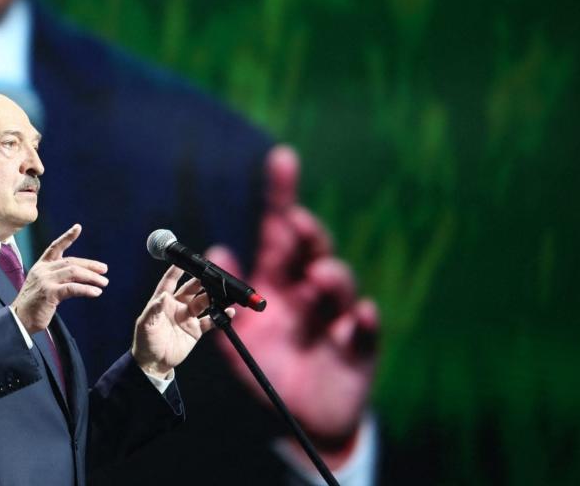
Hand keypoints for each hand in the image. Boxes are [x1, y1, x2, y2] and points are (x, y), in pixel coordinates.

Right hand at [11, 224, 107, 333]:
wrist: (19, 320)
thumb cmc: (33, 305)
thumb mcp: (43, 285)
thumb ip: (57, 277)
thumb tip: (80, 276)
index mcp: (40, 266)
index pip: (55, 247)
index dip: (67, 237)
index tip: (78, 227)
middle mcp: (42, 270)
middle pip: (70, 262)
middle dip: (90, 265)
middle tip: (104, 270)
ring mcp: (45, 280)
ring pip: (73, 272)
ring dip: (91, 277)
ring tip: (104, 283)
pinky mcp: (49, 293)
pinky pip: (72, 288)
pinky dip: (86, 289)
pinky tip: (96, 292)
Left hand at [131, 265, 231, 378]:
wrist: (154, 363)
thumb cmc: (145, 342)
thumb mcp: (146, 325)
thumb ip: (154, 310)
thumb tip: (163, 296)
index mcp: (162, 302)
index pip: (169, 282)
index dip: (175, 271)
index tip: (182, 261)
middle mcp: (176, 306)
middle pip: (190, 289)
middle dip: (200, 282)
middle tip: (210, 277)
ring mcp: (187, 317)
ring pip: (203, 302)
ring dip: (212, 297)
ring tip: (222, 294)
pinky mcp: (196, 330)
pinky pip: (211, 320)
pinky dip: (220, 315)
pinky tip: (228, 312)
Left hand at [207, 145, 378, 457]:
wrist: (300, 421)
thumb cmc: (267, 370)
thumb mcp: (236, 338)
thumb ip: (218, 298)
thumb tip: (214, 249)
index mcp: (276, 281)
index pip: (278, 231)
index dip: (280, 195)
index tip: (281, 158)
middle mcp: (307, 291)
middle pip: (311, 250)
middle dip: (307, 234)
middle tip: (296, 224)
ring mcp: (335, 317)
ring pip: (338, 284)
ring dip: (330, 275)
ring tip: (317, 276)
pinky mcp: (358, 349)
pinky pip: (365, 330)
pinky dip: (363, 321)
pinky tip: (358, 315)